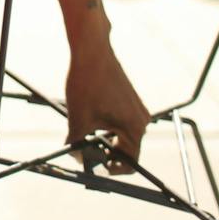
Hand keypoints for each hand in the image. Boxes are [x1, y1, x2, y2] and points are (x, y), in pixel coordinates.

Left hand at [64, 35, 150, 174]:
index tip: (93, 166)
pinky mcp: (129, 99)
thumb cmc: (87, 82)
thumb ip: (77, 144)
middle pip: (125, 150)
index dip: (112, 170)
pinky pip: (119, 121)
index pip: (130, 163)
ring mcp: (136, 109)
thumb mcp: (78, 119)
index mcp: (135, 128)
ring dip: (102, 137)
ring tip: (83, 128)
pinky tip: (87, 115)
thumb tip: (76, 158)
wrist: (91, 49)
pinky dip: (104, 124)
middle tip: (83, 150)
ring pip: (119, 134)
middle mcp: (142, 120)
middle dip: (104, 153)